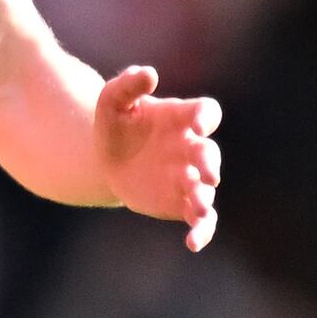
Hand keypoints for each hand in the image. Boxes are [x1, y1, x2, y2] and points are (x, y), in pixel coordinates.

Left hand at [92, 64, 224, 250]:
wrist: (106, 158)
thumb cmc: (116, 123)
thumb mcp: (113, 100)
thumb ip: (128, 83)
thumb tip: (149, 74)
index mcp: (181, 118)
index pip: (205, 112)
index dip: (205, 117)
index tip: (198, 124)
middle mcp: (191, 147)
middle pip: (210, 153)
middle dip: (210, 162)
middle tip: (207, 172)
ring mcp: (190, 176)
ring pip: (207, 189)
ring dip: (206, 197)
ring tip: (199, 207)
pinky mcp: (182, 202)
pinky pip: (200, 218)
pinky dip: (202, 230)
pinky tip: (192, 244)